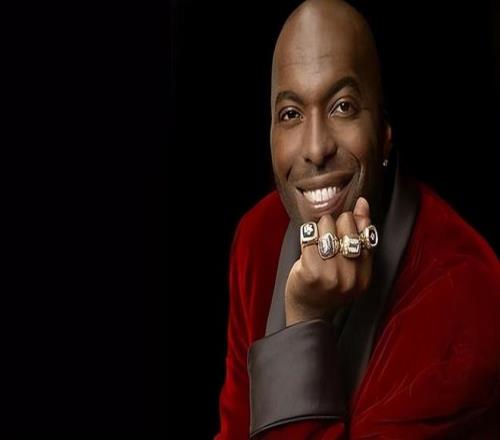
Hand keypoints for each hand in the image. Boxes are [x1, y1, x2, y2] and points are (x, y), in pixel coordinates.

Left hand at [285, 197, 372, 325]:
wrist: (308, 315)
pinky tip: (306, 252)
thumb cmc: (327, 286)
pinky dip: (306, 239)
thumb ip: (359, 236)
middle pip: (345, 223)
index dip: (352, 224)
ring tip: (317, 245)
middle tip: (326, 240)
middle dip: (333, 225)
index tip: (343, 227)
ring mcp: (331, 275)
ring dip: (318, 230)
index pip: (365, 231)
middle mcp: (351, 275)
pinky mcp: (311, 271)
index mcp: (365, 274)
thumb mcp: (351, 266)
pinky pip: (309, 238)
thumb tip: (363, 203)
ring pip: (326, 225)